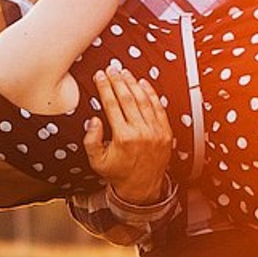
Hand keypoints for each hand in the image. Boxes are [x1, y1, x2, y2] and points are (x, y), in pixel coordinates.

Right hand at [82, 63, 170, 201]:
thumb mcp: (97, 161)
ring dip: (133, 84)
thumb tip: (94, 120)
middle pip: (128, 98)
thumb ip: (91, 140)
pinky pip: (158, 108)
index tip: (100, 76)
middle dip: (118, 81)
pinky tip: (143, 83)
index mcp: (123, 137)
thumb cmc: (118, 174)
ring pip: (144, 100)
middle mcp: (141, 132)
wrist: (142, 187)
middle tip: (112, 69)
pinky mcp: (166, 132)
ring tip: (125, 73)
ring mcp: (155, 131)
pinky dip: (151, 94)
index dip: (105, 87)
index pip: (112, 104)